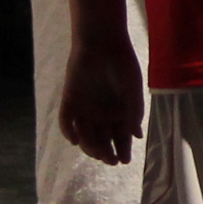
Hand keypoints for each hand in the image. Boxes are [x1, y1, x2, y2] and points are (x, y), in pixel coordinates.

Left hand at [59, 31, 145, 166]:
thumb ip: (134, 112)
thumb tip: (136, 135)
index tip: (125, 160)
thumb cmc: (122, 64)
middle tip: (111, 159)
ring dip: (90, 146)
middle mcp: (101, 113)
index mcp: (118, 112)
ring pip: (85, 135)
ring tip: (97, 152)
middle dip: (106, 152)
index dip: (123, 149)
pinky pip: (66, 122)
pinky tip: (75, 140)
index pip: (120, 136)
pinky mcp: (69, 102)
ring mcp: (84, 109)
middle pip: (102, 140)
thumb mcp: (133, 90)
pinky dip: (69, 132)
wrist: (102, 43)